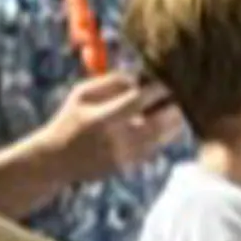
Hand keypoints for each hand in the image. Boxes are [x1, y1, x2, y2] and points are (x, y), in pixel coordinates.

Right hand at [39, 71, 179, 189]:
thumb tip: (143, 74)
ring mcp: (127, 156)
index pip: (140, 100)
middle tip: (181, 90)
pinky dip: (164, 132)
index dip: (158, 86)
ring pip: (164, 137)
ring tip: (175, 102)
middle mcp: (119, 141)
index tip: (168, 75)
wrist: (58, 160)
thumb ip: (112, 81)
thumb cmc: (70, 119)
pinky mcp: (131, 166)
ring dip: (174, 119)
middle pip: (160, 122)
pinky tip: (163, 119)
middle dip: (175, 105)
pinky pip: (157, 146)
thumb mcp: (82, 93)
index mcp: (104, 119)